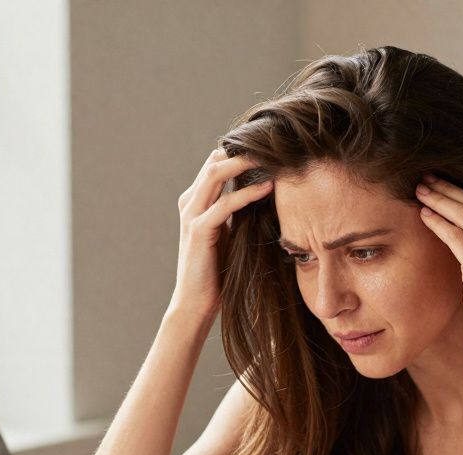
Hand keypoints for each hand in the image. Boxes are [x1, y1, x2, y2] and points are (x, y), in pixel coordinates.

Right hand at [171, 147, 273, 320]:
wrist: (196, 303)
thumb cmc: (217, 271)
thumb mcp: (229, 233)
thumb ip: (237, 211)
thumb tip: (264, 191)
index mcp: (195, 200)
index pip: (216, 163)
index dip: (239, 151)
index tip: (269, 146)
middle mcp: (190, 202)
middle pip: (214, 161)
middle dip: (242, 150)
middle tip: (272, 143)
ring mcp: (191, 215)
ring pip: (215, 175)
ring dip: (243, 163)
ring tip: (270, 155)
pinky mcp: (198, 231)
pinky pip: (224, 204)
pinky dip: (246, 193)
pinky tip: (267, 188)